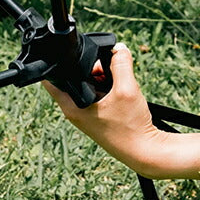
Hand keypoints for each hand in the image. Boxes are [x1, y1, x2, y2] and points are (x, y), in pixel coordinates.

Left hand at [43, 43, 166, 176]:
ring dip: (103, 76)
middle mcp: (76, 110)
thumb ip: (121, 64)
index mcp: (71, 106)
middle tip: (108, 67)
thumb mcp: (126, 89)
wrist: (146, 152)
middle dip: (92, 67)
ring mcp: (88, 113)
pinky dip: (110, 86)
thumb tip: (118, 47)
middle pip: (75, 77)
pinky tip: (121, 90)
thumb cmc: (131, 127)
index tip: (77, 54)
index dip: (61, 62)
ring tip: (118, 81)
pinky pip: (100, 93)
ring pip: (90, 84)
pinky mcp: (100, 115)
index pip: (53, 79)